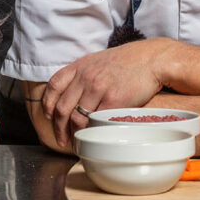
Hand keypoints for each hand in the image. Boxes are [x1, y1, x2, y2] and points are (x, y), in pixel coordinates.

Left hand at [44, 38, 174, 147]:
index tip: (49, 116)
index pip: (54, 86)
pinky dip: (91, 130)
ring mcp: (99, 88)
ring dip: (74, 132)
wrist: (151, 59)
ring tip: (76, 140)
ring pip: (77, 117)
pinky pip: (96, 120)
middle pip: (62, 107)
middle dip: (58, 127)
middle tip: (61, 138)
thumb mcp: (99, 60)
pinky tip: (92, 135)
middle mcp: (86, 77)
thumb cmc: (128, 61)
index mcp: (81, 66)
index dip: (48, 104)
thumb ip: (84, 74)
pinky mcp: (113, 100)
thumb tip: (73, 94)